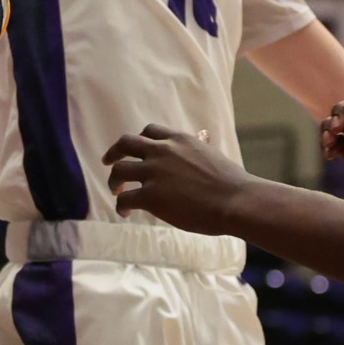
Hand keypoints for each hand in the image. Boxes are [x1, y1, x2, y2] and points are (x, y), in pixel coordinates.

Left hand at [102, 125, 257, 235]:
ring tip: (116, 191)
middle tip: (108, 162)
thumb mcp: (213, 154)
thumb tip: (203, 135)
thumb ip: (201, 145)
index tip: (135, 151)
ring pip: (119, 170)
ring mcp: (154, 173)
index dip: (140, 141)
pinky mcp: (150, 197)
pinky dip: (120, 205)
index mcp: (179, 140)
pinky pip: (125, 198)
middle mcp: (162, 151)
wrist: (235, 201)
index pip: (150, 131)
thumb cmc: (231, 182)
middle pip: (126, 143)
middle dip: (114, 152)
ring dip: (114, 181)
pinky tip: (125, 213)